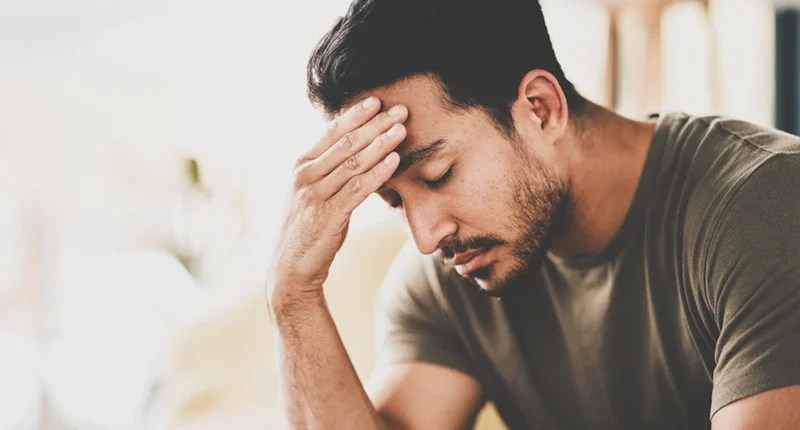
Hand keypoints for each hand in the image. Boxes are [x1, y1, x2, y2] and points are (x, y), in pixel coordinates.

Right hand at [268, 97, 407, 304]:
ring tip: (401, 129)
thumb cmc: (308, 229)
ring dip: (380, 144)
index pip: (331, 133)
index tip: (377, 101)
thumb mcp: (313, 193)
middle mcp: (304, 176)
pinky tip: (394, 160)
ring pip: (353, 163)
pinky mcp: (326, 215)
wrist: (291, 268)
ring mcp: (313, 195)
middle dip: (375, 124)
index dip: (355, 115)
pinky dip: (378, 173)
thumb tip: (357, 149)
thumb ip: (329, 171)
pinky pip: (357, 189)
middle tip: (399, 110)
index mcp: (300, 166)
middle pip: (345, 143)